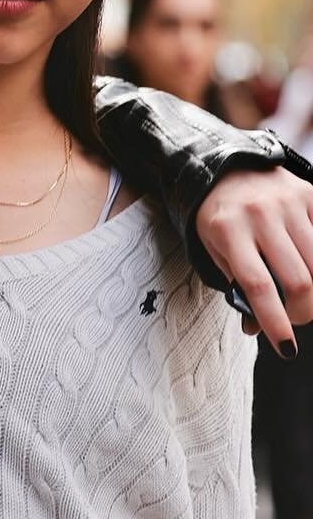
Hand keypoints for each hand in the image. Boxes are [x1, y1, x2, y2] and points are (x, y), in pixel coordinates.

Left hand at [195, 165, 312, 353]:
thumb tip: (256, 328)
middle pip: (298, 279)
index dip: (275, 321)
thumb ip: (236, 286)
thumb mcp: (214, 250)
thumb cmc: (219, 219)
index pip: (258, 286)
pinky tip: (311, 273)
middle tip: (294, 320)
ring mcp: (288, 203)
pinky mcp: (310, 195)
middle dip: (302, 312)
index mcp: (228, 231)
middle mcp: (260, 215)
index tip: (286, 348)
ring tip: (303, 300)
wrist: (228, 170)